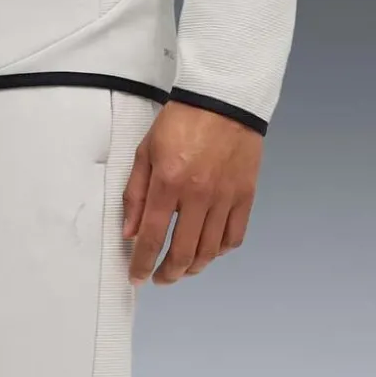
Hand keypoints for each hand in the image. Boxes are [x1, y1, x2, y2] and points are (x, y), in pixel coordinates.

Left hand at [122, 101, 262, 284]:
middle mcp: (198, 196)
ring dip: (193, 268)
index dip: (142, 264)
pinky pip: (234, 236)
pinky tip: (209, 251)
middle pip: (183, 253)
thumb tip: (130, 233)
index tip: (137, 277)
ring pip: (210, 251)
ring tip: (181, 270)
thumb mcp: (146, 152)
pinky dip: (221, 251)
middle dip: (168, 274)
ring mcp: (225, 197)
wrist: (224, 97)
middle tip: (159, 279)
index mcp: (169, 184)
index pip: (152, 238)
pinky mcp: (245, 195)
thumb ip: (136, 195)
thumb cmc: (182, 121)